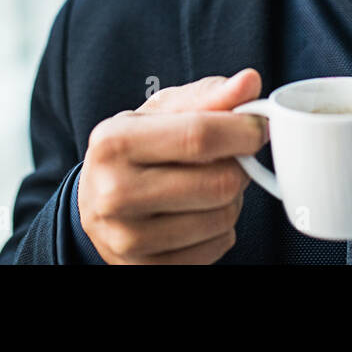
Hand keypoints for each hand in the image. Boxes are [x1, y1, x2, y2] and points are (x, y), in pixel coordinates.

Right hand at [78, 68, 267, 263]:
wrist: (93, 204)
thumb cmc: (133, 150)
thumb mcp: (159, 113)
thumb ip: (207, 96)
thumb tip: (250, 82)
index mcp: (114, 143)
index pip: (199, 136)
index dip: (242, 131)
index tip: (259, 127)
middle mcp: (115, 194)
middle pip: (218, 182)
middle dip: (238, 166)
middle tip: (231, 158)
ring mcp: (129, 239)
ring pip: (223, 218)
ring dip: (231, 199)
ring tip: (208, 185)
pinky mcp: (149, 270)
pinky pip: (218, 246)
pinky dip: (221, 229)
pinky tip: (199, 213)